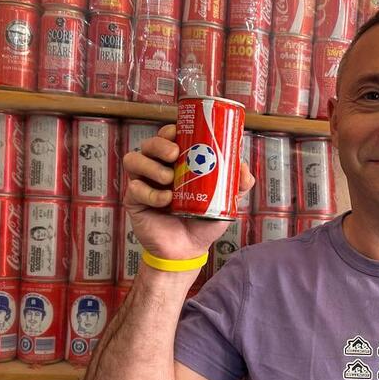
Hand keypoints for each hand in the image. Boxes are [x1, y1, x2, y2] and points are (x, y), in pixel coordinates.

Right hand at [122, 124, 254, 259]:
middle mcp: (157, 169)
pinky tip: (165, 200)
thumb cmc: (204, 221)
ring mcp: (144, 184)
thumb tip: (244, 167)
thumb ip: (238, 185)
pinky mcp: (134, 201)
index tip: (179, 131)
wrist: (189, 250)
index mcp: (176, 163)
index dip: (170, 130)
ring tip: (169, 178)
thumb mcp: (226, 202)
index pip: (167, 137)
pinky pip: (134, 189)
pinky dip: (150, 192)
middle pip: (148, 144)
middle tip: (175, 154)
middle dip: (160, 144)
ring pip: (134, 159)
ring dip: (151, 165)